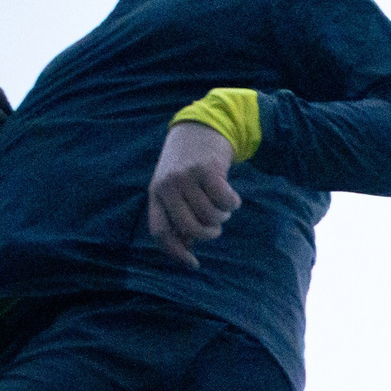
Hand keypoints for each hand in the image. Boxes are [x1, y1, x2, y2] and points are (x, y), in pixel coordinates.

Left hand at [146, 120, 241, 268]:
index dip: (176, 252)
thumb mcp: (175, 186)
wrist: (201, 127)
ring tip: (222, 206)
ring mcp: (186, 177)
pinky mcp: (207, 169)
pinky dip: (233, 204)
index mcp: (156, 193)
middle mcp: (168, 186)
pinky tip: (232, 197)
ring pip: (211, 216)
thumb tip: (187, 245)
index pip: (160, 231)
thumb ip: (177, 213)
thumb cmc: (188, 164)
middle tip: (216, 227)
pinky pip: (225, 202)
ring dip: (223, 216)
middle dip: (209, 234)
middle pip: (191, 228)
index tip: (194, 263)